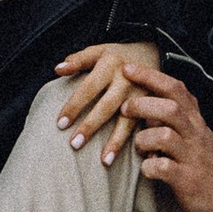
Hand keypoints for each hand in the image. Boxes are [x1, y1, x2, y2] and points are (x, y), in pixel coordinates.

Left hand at [54, 38, 162, 161]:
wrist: (154, 53)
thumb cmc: (118, 56)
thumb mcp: (99, 50)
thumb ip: (78, 60)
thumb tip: (57, 69)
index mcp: (110, 65)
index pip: (88, 88)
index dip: (74, 106)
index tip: (60, 124)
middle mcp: (126, 81)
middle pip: (106, 107)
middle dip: (90, 126)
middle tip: (74, 145)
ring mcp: (143, 95)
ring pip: (128, 121)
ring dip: (116, 141)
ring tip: (104, 161)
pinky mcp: (155, 106)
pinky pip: (149, 127)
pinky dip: (146, 144)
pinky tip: (142, 160)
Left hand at [123, 72, 212, 211]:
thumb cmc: (199, 162)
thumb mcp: (193, 133)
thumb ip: (175, 114)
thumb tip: (146, 94)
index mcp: (196, 121)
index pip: (176, 88)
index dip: (150, 76)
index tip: (127, 69)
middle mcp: (196, 135)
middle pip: (170, 109)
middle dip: (142, 105)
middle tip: (125, 108)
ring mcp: (192, 157)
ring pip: (164, 136)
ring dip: (143, 140)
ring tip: (140, 147)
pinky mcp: (186, 180)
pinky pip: (162, 168)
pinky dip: (148, 167)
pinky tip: (147, 169)